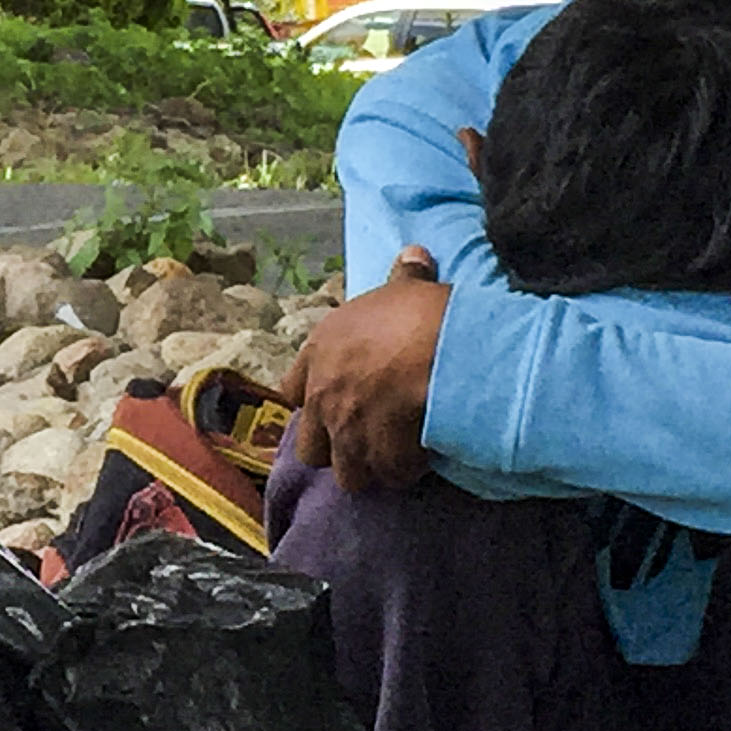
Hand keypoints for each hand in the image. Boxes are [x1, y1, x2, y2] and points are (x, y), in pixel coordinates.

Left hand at [283, 246, 450, 494]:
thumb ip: (402, 278)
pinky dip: (405, 472)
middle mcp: (322, 397)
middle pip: (311, 448)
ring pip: (348, 473)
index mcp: (319, 354)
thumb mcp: (405, 287)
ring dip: (370, 469)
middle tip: (365, 440)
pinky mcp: (376, 455)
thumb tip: (413, 254)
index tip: (333, 400)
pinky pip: (388, 476)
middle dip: (335, 449)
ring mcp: (346, 431)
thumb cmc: (418, 311)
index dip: (310, 399)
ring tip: (396, 459)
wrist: (439, 346)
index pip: (291, 390)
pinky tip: (422, 461)